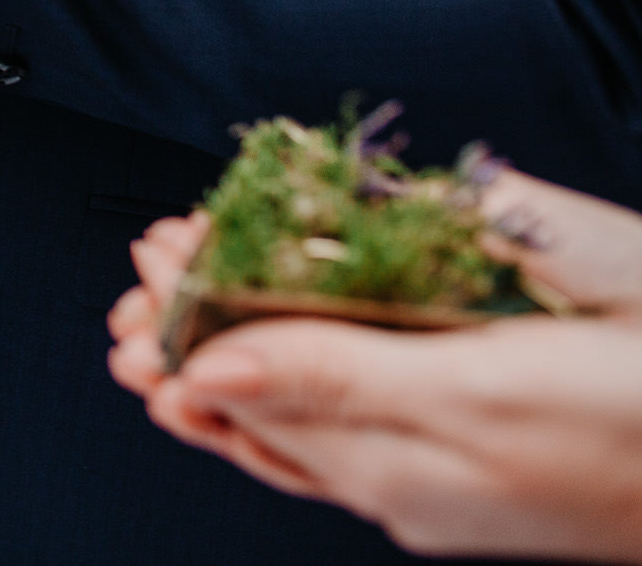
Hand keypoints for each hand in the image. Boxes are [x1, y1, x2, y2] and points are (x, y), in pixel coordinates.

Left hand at [110, 175, 641, 561]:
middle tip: (149, 263)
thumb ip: (337, 378)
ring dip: (229, 357)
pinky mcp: (470, 467)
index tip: (153, 257)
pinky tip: (261, 371)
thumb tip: (207, 373)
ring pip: (296, 420)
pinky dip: (290, 390)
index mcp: (393, 464)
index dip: (191, 316)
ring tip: (168, 311)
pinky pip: (347, 435)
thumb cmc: (640, 418)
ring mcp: (435, 481)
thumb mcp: (480, 384)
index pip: (248, 385)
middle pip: (259, 404)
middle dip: (194, 328)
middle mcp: (401, 484)